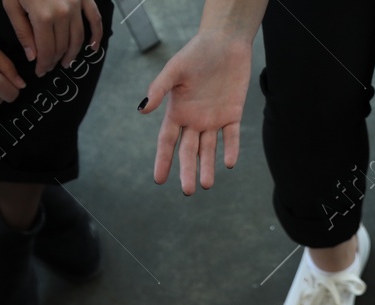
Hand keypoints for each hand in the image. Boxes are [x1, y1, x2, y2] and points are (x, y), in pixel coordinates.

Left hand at [2, 0, 102, 76]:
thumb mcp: (11, 4)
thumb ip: (22, 31)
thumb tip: (32, 56)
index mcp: (43, 17)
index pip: (46, 50)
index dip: (44, 64)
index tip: (40, 72)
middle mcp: (63, 14)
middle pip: (62, 46)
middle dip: (55, 60)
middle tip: (49, 67)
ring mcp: (76, 6)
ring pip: (78, 38)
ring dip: (73, 53)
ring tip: (66, 62)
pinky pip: (94, 19)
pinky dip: (96, 35)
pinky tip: (92, 48)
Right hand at [140, 33, 251, 194]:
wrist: (224, 42)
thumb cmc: (195, 53)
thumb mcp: (174, 70)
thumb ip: (159, 89)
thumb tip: (142, 110)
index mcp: (177, 112)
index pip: (167, 142)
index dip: (163, 160)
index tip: (159, 180)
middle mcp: (194, 120)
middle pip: (188, 151)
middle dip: (187, 171)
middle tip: (188, 191)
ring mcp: (213, 119)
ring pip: (209, 149)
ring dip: (208, 166)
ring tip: (206, 184)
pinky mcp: (232, 114)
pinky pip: (231, 136)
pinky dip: (230, 149)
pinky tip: (229, 163)